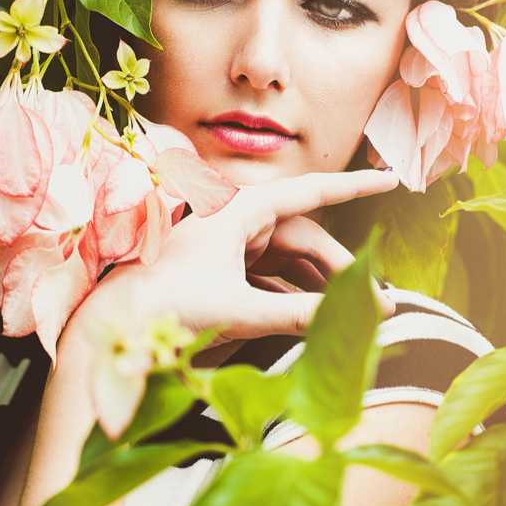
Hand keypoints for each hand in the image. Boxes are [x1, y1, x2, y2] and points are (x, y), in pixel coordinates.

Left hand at [74, 168, 397, 343]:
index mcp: (241, 211)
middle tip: (376, 302)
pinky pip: (268, 276)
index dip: (356, 185)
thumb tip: (350, 320)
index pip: (312, 192)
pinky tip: (308, 315)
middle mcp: (236, 220)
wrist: (112, 327)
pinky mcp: (219, 269)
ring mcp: (227, 245)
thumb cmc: (168, 308)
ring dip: (318, 283)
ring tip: (347, 312)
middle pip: (305, 236)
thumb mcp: (240, 312)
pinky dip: (290, 293)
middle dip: (341, 267)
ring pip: (289, 259)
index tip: (394, 178)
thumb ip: (297, 316)